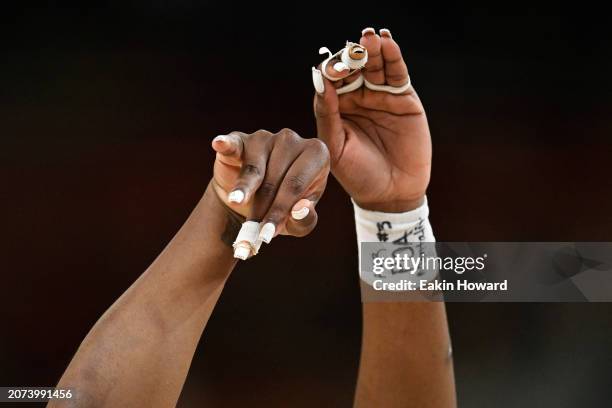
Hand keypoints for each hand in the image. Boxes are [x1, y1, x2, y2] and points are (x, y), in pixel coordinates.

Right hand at [211, 128, 329, 239]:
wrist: (252, 200)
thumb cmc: (283, 207)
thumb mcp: (298, 221)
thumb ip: (304, 220)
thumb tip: (301, 210)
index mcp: (316, 155)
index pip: (296, 185)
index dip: (280, 211)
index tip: (267, 234)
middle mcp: (292, 140)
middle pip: (275, 178)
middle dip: (262, 208)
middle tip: (251, 232)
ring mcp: (265, 137)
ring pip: (255, 169)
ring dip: (244, 191)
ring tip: (237, 203)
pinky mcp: (240, 139)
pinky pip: (233, 144)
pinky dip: (226, 144)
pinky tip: (219, 144)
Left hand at [314, 28, 430, 212]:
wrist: (390, 193)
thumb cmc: (357, 174)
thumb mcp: (334, 146)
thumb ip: (326, 114)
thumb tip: (319, 80)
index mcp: (337, 107)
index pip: (332, 80)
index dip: (332, 71)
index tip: (330, 69)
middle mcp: (358, 97)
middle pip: (354, 67)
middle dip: (352, 56)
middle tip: (352, 48)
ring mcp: (381, 96)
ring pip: (375, 65)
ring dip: (372, 50)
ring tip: (369, 39)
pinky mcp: (403, 98)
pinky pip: (397, 73)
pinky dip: (393, 56)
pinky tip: (386, 42)